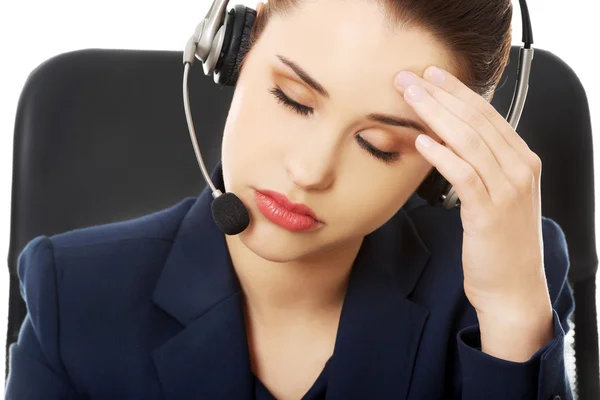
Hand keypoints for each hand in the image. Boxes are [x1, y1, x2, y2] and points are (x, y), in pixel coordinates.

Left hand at [394, 67, 551, 323]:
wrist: (513, 289)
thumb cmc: (499, 243)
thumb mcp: (496, 196)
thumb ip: (481, 166)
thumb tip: (447, 140)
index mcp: (522, 161)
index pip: (487, 115)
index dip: (457, 91)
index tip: (430, 74)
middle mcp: (520, 169)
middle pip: (476, 121)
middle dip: (440, 95)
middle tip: (410, 77)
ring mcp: (509, 190)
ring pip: (470, 141)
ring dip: (436, 116)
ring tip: (409, 97)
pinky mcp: (491, 213)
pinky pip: (465, 176)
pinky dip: (442, 155)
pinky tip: (421, 141)